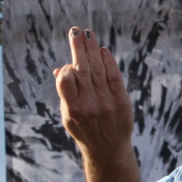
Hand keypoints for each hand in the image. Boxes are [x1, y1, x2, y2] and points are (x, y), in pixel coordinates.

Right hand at [53, 27, 133, 156]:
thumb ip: (65, 93)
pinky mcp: (121, 101)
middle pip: (83, 69)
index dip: (67, 67)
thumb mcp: (68, 116)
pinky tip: (103, 51)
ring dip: (93, 49)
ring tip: (88, 35)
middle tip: (75, 31)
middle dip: (78, 47)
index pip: (67, 80)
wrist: (108, 150)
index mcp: (72, 109)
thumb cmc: (84, 130)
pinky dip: (109, 62)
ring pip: (98, 69)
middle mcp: (89, 105)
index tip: (68, 61)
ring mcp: (106, 103)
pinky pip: (114, 76)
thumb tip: (60, 69)